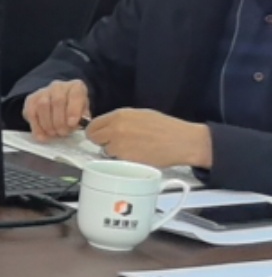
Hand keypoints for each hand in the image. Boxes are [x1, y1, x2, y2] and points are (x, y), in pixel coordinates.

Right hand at [23, 79, 91, 139]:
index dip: (73, 109)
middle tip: (62, 133)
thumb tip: (77, 124)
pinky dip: (36, 126)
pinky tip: (42, 135)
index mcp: (75, 87)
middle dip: (59, 121)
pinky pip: (31, 112)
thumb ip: (82, 118)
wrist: (58, 107)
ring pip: (42, 106)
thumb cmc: (73, 111)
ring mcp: (43, 91)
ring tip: (53, 133)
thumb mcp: (83, 113)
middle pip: (57, 101)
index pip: (75, 94)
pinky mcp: (31, 99)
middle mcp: (59, 86)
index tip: (72, 123)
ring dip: (47, 124)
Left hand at [85, 108, 212, 169]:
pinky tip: (137, 156)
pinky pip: (116, 161)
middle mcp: (116, 129)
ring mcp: (119, 146)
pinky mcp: (126, 160)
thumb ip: (120, 120)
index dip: (97, 132)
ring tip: (132, 149)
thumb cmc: (165, 128)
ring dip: (114, 152)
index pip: (92, 126)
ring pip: (105, 151)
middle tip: (115, 144)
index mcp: (119, 116)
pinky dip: (123, 160)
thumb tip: (106, 127)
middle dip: (102, 142)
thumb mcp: (140, 115)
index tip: (102, 136)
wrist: (183, 142)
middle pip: (94, 139)